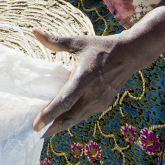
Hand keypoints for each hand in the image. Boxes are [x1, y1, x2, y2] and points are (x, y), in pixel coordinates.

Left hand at [31, 29, 147, 136]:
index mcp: (85, 77)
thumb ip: (55, 41)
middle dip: (53, 127)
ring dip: (61, 126)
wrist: (129, 55)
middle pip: (70, 116)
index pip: (65, 100)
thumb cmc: (100, 47)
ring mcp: (100, 101)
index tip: (37, 124)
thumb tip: (34, 31)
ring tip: (44, 132)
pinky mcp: (103, 104)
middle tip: (36, 133)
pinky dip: (72, 120)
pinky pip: (84, 115)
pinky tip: (61, 123)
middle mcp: (93, 94)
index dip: (50, 114)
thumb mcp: (77, 42)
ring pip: (77, 119)